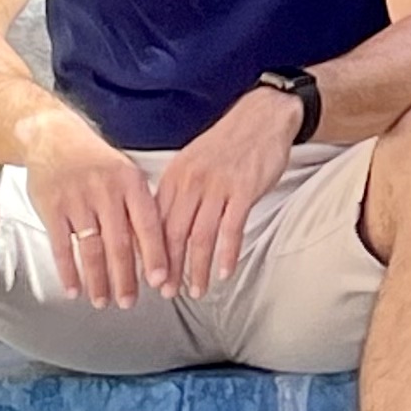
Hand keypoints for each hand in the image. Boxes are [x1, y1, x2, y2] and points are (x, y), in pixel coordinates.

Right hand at [18, 109, 170, 307]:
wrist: (54, 138)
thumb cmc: (98, 164)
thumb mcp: (127, 177)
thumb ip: (140, 211)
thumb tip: (159, 254)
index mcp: (131, 184)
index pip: (148, 226)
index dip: (156, 256)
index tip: (161, 281)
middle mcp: (105, 191)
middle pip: (119, 243)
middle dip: (125, 278)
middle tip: (129, 302)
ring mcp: (76, 199)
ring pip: (90, 249)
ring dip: (98, 280)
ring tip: (103, 302)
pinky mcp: (50, 206)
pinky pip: (60, 246)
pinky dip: (68, 271)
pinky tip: (74, 289)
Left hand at [154, 87, 300, 299]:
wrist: (261, 117)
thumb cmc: (229, 143)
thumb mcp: (193, 163)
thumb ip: (180, 193)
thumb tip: (166, 226)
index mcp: (175, 178)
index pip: (154, 222)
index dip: (150, 253)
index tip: (148, 276)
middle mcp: (191, 183)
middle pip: (174, 234)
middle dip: (169, 268)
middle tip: (167, 292)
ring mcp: (218, 187)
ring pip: (201, 236)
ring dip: (196, 268)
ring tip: (196, 290)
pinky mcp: (244, 190)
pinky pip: (232, 229)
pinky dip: (227, 254)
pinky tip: (225, 272)